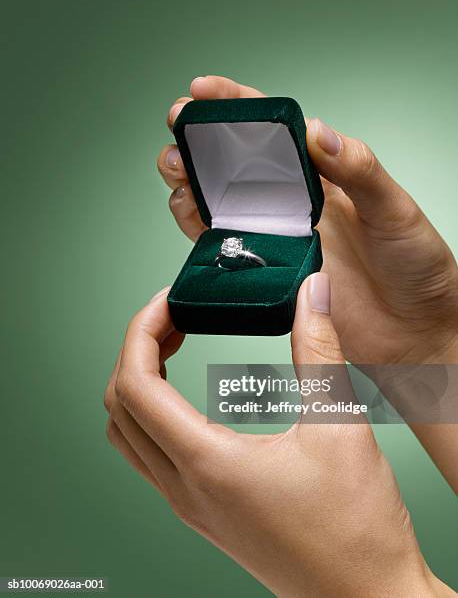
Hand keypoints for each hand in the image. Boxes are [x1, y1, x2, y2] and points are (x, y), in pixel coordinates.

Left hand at [104, 276, 453, 596]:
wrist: (366, 597)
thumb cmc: (356, 527)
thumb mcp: (339, 425)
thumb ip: (319, 350)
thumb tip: (315, 294)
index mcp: (207, 464)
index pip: (136, 385)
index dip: (142, 332)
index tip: (169, 301)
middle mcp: (185, 488)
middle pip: (121, 406)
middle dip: (138, 349)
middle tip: (174, 316)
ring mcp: (189, 505)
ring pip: (129, 435)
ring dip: (140, 383)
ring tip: (174, 347)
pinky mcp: (203, 512)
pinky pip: (150, 457)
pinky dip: (152, 414)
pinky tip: (186, 397)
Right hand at [156, 76, 457, 365]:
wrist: (412, 331)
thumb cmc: (414, 266)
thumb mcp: (394, 209)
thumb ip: (359, 170)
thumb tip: (319, 133)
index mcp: (322, 177)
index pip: (272, 131)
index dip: (235, 106)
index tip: (204, 91)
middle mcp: (292, 205)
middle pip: (232, 165)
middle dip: (198, 142)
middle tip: (180, 128)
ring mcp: (276, 239)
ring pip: (216, 203)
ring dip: (189, 183)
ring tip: (177, 170)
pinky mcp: (267, 273)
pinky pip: (222, 247)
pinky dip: (198, 228)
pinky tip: (190, 214)